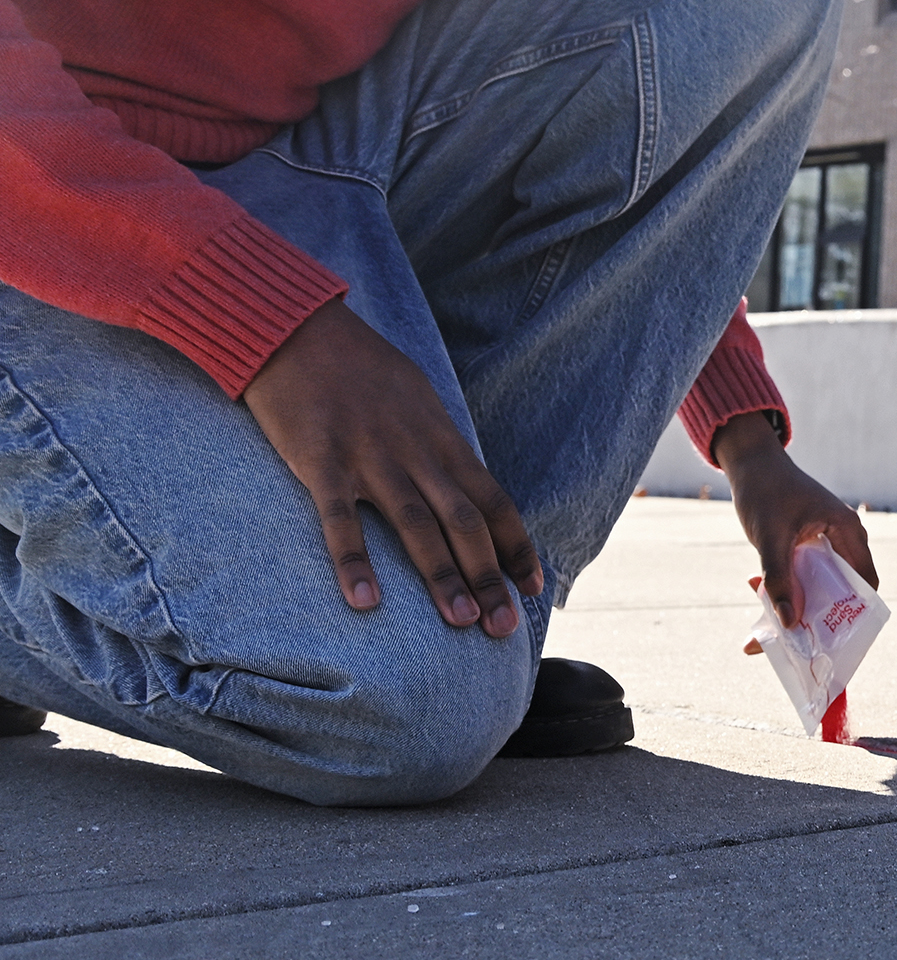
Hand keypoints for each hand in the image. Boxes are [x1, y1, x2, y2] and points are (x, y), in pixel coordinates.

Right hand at [242, 297, 540, 636]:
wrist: (299, 329)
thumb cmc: (360, 368)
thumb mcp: (418, 400)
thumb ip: (440, 446)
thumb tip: (466, 486)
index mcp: (443, 439)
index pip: (493, 500)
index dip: (516, 546)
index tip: (534, 588)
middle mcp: (416, 451)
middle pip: (464, 522)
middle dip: (488, 577)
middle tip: (504, 629)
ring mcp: (371, 457)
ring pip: (416, 526)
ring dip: (441, 577)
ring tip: (461, 622)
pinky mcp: (321, 461)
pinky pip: (341, 518)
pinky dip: (354, 560)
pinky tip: (367, 601)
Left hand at [717, 412, 875, 633]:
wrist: (750, 464)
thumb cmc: (765, 492)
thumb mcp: (770, 539)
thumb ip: (779, 581)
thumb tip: (788, 624)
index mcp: (848, 531)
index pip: (867, 583)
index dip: (855, 614)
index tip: (832, 639)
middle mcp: (844, 538)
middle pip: (843, 589)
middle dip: (818, 615)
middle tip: (794, 638)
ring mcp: (826, 542)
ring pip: (820, 586)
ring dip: (796, 602)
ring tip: (765, 616)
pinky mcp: (808, 545)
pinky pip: (805, 576)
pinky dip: (787, 589)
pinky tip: (758, 591)